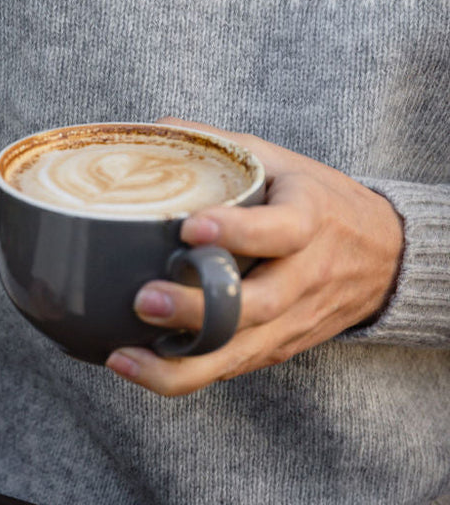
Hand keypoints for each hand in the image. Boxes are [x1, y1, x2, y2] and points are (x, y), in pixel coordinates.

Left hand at [105, 119, 404, 396]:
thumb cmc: (314, 198)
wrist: (381, 254)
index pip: (282, 229)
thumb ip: (216, 143)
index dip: (239, 231)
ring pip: (240, 352)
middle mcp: (305, 276)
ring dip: (180, 363)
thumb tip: (147, 130)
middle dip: (198, 308)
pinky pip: (232, 368)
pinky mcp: (277, 347)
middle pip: (256, 305)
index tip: (189, 229)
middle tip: (143, 299)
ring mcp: (292, 319)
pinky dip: (183, 374)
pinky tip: (134, 365)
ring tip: (124, 355)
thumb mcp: (277, 159)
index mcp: (309, 218)